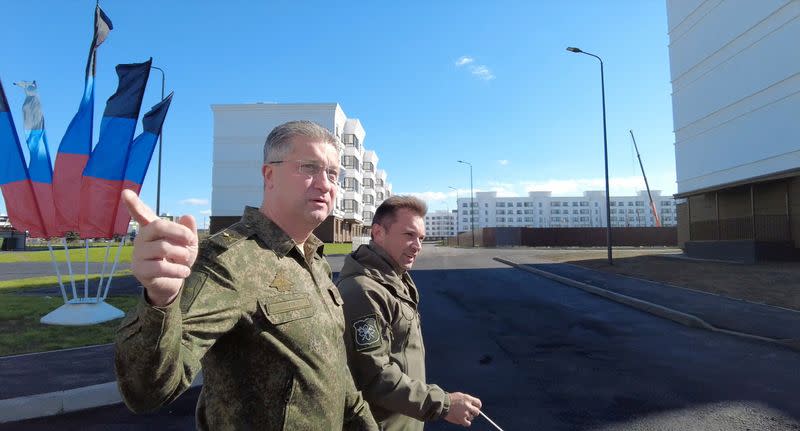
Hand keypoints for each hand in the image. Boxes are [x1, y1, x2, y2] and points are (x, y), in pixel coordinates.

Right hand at [122, 189, 197, 306]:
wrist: (172, 283)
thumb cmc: (178, 259)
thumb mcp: (188, 244)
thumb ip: (188, 231)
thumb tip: (187, 216)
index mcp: (151, 228)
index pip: (141, 213)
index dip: (134, 204)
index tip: (125, 192)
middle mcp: (141, 238)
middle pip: (157, 226)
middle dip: (179, 232)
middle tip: (191, 240)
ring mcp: (138, 254)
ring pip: (162, 247)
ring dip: (181, 254)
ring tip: (186, 260)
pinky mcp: (139, 270)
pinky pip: (161, 267)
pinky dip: (178, 270)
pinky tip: (185, 272)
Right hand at [444, 392, 481, 426]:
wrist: (441, 403)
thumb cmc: (449, 399)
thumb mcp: (460, 395)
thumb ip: (467, 400)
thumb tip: (473, 405)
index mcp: (467, 398)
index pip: (478, 403)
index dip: (477, 406)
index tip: (475, 407)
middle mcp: (467, 405)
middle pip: (477, 412)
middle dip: (474, 412)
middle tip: (469, 412)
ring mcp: (464, 413)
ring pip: (471, 418)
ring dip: (468, 417)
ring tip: (461, 414)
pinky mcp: (461, 419)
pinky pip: (468, 423)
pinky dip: (467, 423)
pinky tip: (464, 420)